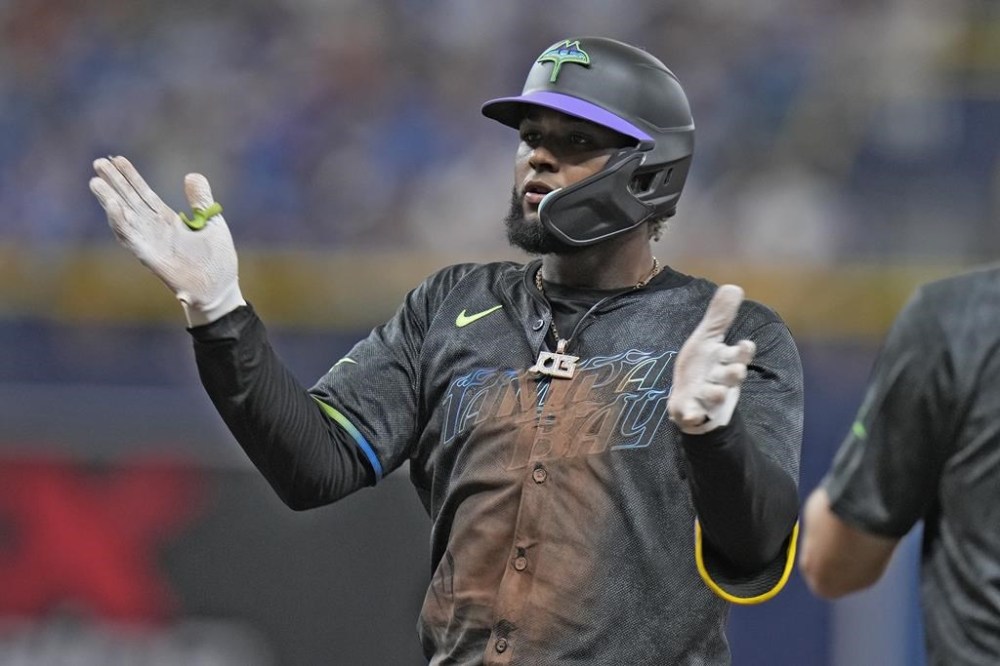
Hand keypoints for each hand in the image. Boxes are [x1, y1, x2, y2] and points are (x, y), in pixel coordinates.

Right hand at [89, 156, 244, 326]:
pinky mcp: (151, 258)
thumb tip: (191, 175)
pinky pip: (132, 238)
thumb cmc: (217, 260)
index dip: (131, 177)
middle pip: (130, 202)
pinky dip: (121, 222)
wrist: (221, 289)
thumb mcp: (212, 222)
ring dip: (110, 200)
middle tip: (98, 162)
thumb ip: (201, 200)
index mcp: (168, 221)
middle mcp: (155, 230)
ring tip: (96, 181)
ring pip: (124, 218)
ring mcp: (151, 243)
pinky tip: (113, 205)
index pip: (144, 194)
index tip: (117, 159)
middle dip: (114, 183)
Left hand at [668, 284, 755, 433]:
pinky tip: (689, 415)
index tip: (746, 346)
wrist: (688, 398)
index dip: (743, 352)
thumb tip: (734, 286)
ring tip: (716, 392)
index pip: (739, 355)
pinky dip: (692, 416)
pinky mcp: (693, 411)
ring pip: (716, 395)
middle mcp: (720, 380)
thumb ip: (720, 317)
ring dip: (716, 393)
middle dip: (734, 373)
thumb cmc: (701, 367)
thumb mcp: (707, 340)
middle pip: (732, 376)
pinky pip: (694, 415)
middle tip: (736, 372)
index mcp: (725, 361)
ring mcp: (706, 397)